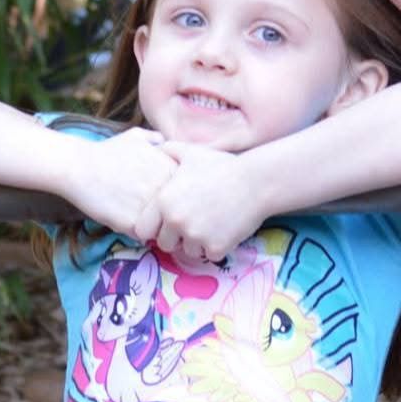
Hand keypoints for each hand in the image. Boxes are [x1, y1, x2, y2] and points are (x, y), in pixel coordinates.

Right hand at [67, 127, 177, 238]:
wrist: (79, 167)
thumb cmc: (107, 151)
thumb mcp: (138, 137)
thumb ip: (157, 139)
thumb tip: (166, 142)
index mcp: (173, 169)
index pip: (187, 192)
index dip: (174, 197)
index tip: (159, 195)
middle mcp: (167, 188)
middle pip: (177, 212)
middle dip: (166, 214)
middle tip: (149, 210)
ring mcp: (152, 207)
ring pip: (162, 227)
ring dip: (152, 226)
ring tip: (136, 215)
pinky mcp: (134, 223)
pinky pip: (143, 235)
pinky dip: (135, 231)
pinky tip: (122, 219)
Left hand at [137, 142, 264, 263]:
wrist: (257, 180)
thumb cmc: (224, 166)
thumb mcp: (193, 153)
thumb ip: (170, 150)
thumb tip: (158, 146)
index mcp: (165, 201)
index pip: (144, 230)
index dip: (155, 227)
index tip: (169, 223)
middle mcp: (176, 221)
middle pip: (165, 244)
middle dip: (177, 238)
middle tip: (195, 224)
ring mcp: (196, 236)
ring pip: (188, 252)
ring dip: (199, 243)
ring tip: (214, 223)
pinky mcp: (216, 247)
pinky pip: (210, 255)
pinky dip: (218, 246)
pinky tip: (227, 228)